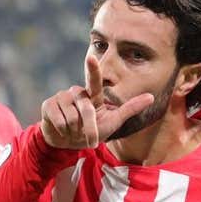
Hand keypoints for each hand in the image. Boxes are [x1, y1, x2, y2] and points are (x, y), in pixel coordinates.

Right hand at [40, 54, 154, 148]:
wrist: (67, 143)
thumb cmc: (92, 131)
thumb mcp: (113, 122)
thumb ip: (130, 109)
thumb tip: (151, 96)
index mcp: (92, 95)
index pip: (94, 81)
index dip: (93, 70)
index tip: (92, 58)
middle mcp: (76, 92)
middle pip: (86, 110)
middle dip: (90, 130)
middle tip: (89, 140)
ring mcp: (61, 97)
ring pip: (71, 118)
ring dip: (74, 131)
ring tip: (73, 131)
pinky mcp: (49, 105)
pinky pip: (59, 121)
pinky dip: (62, 131)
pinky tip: (61, 129)